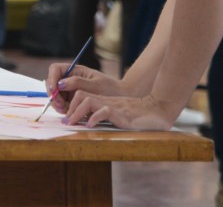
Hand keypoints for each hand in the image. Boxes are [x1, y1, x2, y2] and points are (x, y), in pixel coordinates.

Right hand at [44, 63, 123, 113]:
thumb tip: (60, 84)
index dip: (51, 78)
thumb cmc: (110, 88)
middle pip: (52, 83)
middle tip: (60, 105)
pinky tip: (69, 113)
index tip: (54, 90)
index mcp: (75, 70)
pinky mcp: (72, 100)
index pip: (55, 69)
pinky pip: (62, 104)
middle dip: (54, 94)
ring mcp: (70, 90)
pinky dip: (63, 109)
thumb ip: (77, 83)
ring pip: (56, 95)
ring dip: (57, 103)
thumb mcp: (95, 85)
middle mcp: (70, 79)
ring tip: (65, 111)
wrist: (121, 98)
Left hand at [62, 92, 179, 130]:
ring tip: (72, 123)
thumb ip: (105, 115)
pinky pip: (103, 112)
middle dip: (70, 108)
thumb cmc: (139, 115)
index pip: (81, 96)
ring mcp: (112, 106)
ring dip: (77, 112)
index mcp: (104, 101)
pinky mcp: (120, 114)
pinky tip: (89, 126)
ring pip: (87, 100)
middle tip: (65, 122)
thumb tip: (87, 123)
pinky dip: (94, 118)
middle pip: (80, 95)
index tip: (66, 117)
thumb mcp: (118, 114)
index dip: (71, 105)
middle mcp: (106, 101)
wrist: (158, 110)